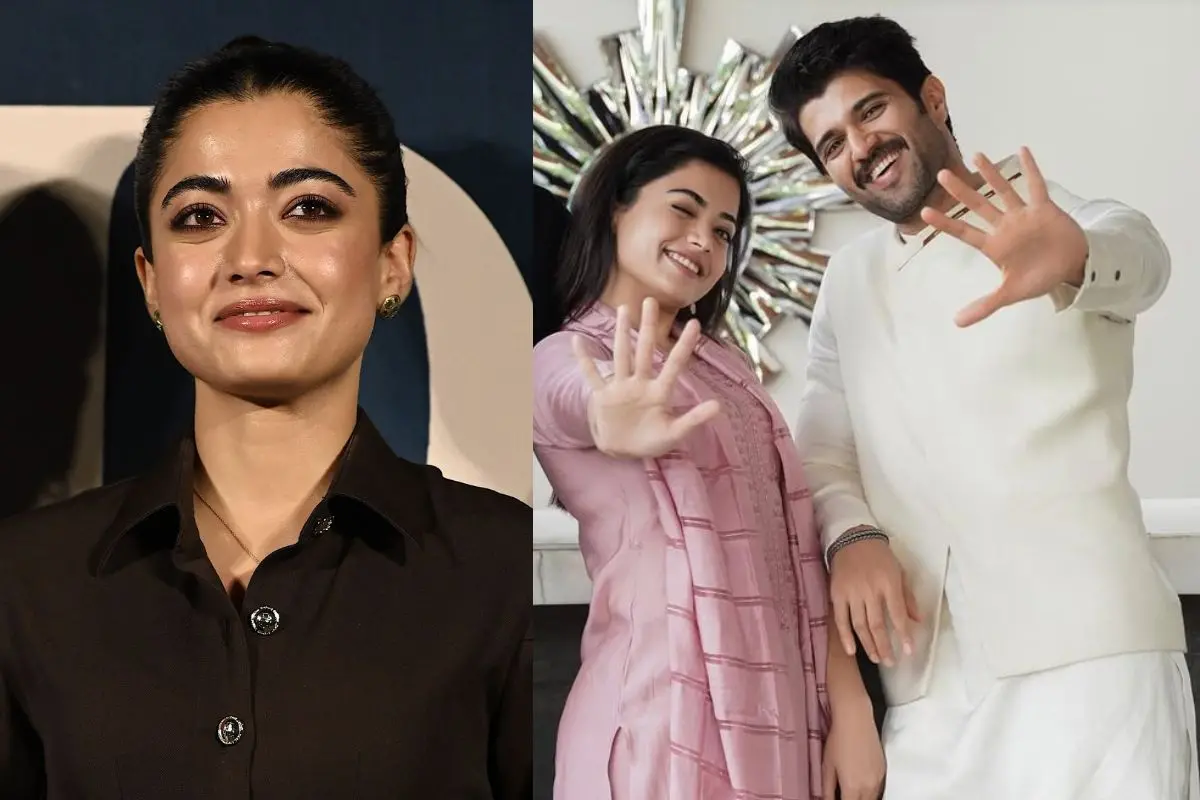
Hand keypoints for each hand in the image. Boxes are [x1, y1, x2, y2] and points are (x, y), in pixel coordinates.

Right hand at [573, 297, 719, 458]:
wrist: (624, 452)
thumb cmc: (651, 441)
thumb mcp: (675, 433)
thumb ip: (694, 419)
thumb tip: (718, 405)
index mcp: (659, 392)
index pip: (674, 364)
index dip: (684, 345)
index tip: (695, 324)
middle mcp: (640, 384)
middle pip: (644, 350)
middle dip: (647, 326)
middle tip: (650, 300)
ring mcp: (620, 388)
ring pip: (621, 355)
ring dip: (621, 333)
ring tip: (622, 309)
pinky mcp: (603, 396)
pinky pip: (592, 375)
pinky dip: (584, 360)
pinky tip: (577, 341)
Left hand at [823, 697, 885, 799]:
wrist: (856, 719)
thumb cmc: (838, 740)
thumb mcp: (827, 766)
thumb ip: (827, 790)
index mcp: (852, 788)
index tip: (837, 798)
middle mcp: (868, 787)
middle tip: (843, 794)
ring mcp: (879, 780)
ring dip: (861, 799)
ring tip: (850, 791)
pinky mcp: (884, 772)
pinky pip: (878, 790)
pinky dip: (869, 793)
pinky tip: (860, 784)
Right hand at [830, 536, 920, 666]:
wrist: (852, 538)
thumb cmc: (880, 556)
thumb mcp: (899, 571)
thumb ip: (907, 597)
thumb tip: (918, 620)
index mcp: (889, 584)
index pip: (897, 615)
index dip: (904, 635)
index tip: (909, 651)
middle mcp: (870, 590)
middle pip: (877, 625)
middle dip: (885, 646)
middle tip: (890, 662)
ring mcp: (851, 593)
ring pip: (860, 625)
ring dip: (868, 645)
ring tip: (876, 659)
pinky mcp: (837, 594)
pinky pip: (840, 619)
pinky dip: (845, 636)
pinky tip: (852, 650)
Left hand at [921, 147, 1088, 327]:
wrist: (1072, 268)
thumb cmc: (1040, 278)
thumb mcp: (1011, 294)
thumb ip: (985, 305)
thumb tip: (957, 322)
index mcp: (994, 246)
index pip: (965, 232)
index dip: (946, 223)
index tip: (924, 212)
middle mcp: (1005, 227)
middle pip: (978, 205)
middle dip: (960, 191)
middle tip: (941, 174)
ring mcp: (1023, 216)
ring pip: (1004, 191)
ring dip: (991, 174)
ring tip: (975, 155)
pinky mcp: (1044, 209)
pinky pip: (1036, 186)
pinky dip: (1031, 169)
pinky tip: (1022, 150)